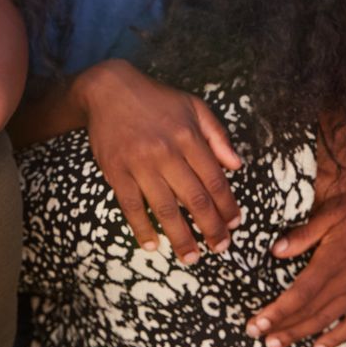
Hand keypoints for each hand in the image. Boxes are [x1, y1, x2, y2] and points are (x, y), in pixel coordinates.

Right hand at [76, 60, 240, 262]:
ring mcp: (139, 164)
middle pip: (194, 200)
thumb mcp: (194, 107)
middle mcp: (166, 153)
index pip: (215, 180)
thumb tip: (237, 166)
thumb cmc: (156, 99)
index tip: (235, 224)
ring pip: (165, 209)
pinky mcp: (116, 171)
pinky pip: (131, 206)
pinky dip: (142, 228)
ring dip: (181, 237)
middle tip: (221, 248)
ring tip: (192, 257)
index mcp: (188, 137)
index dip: (228, 206)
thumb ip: (218, 136)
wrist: (108, 89)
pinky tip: (152, 244)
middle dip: (211, 228)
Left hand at [247, 178, 345, 346]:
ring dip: (301, 336)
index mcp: (332, 262)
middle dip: (281, 328)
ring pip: (327, 322)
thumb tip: (275, 252)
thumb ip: (303, 235)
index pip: (298, 295)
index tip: (255, 324)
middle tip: (257, 339)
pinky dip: (336, 338)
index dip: (275, 313)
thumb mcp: (332, 213)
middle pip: (308, 313)